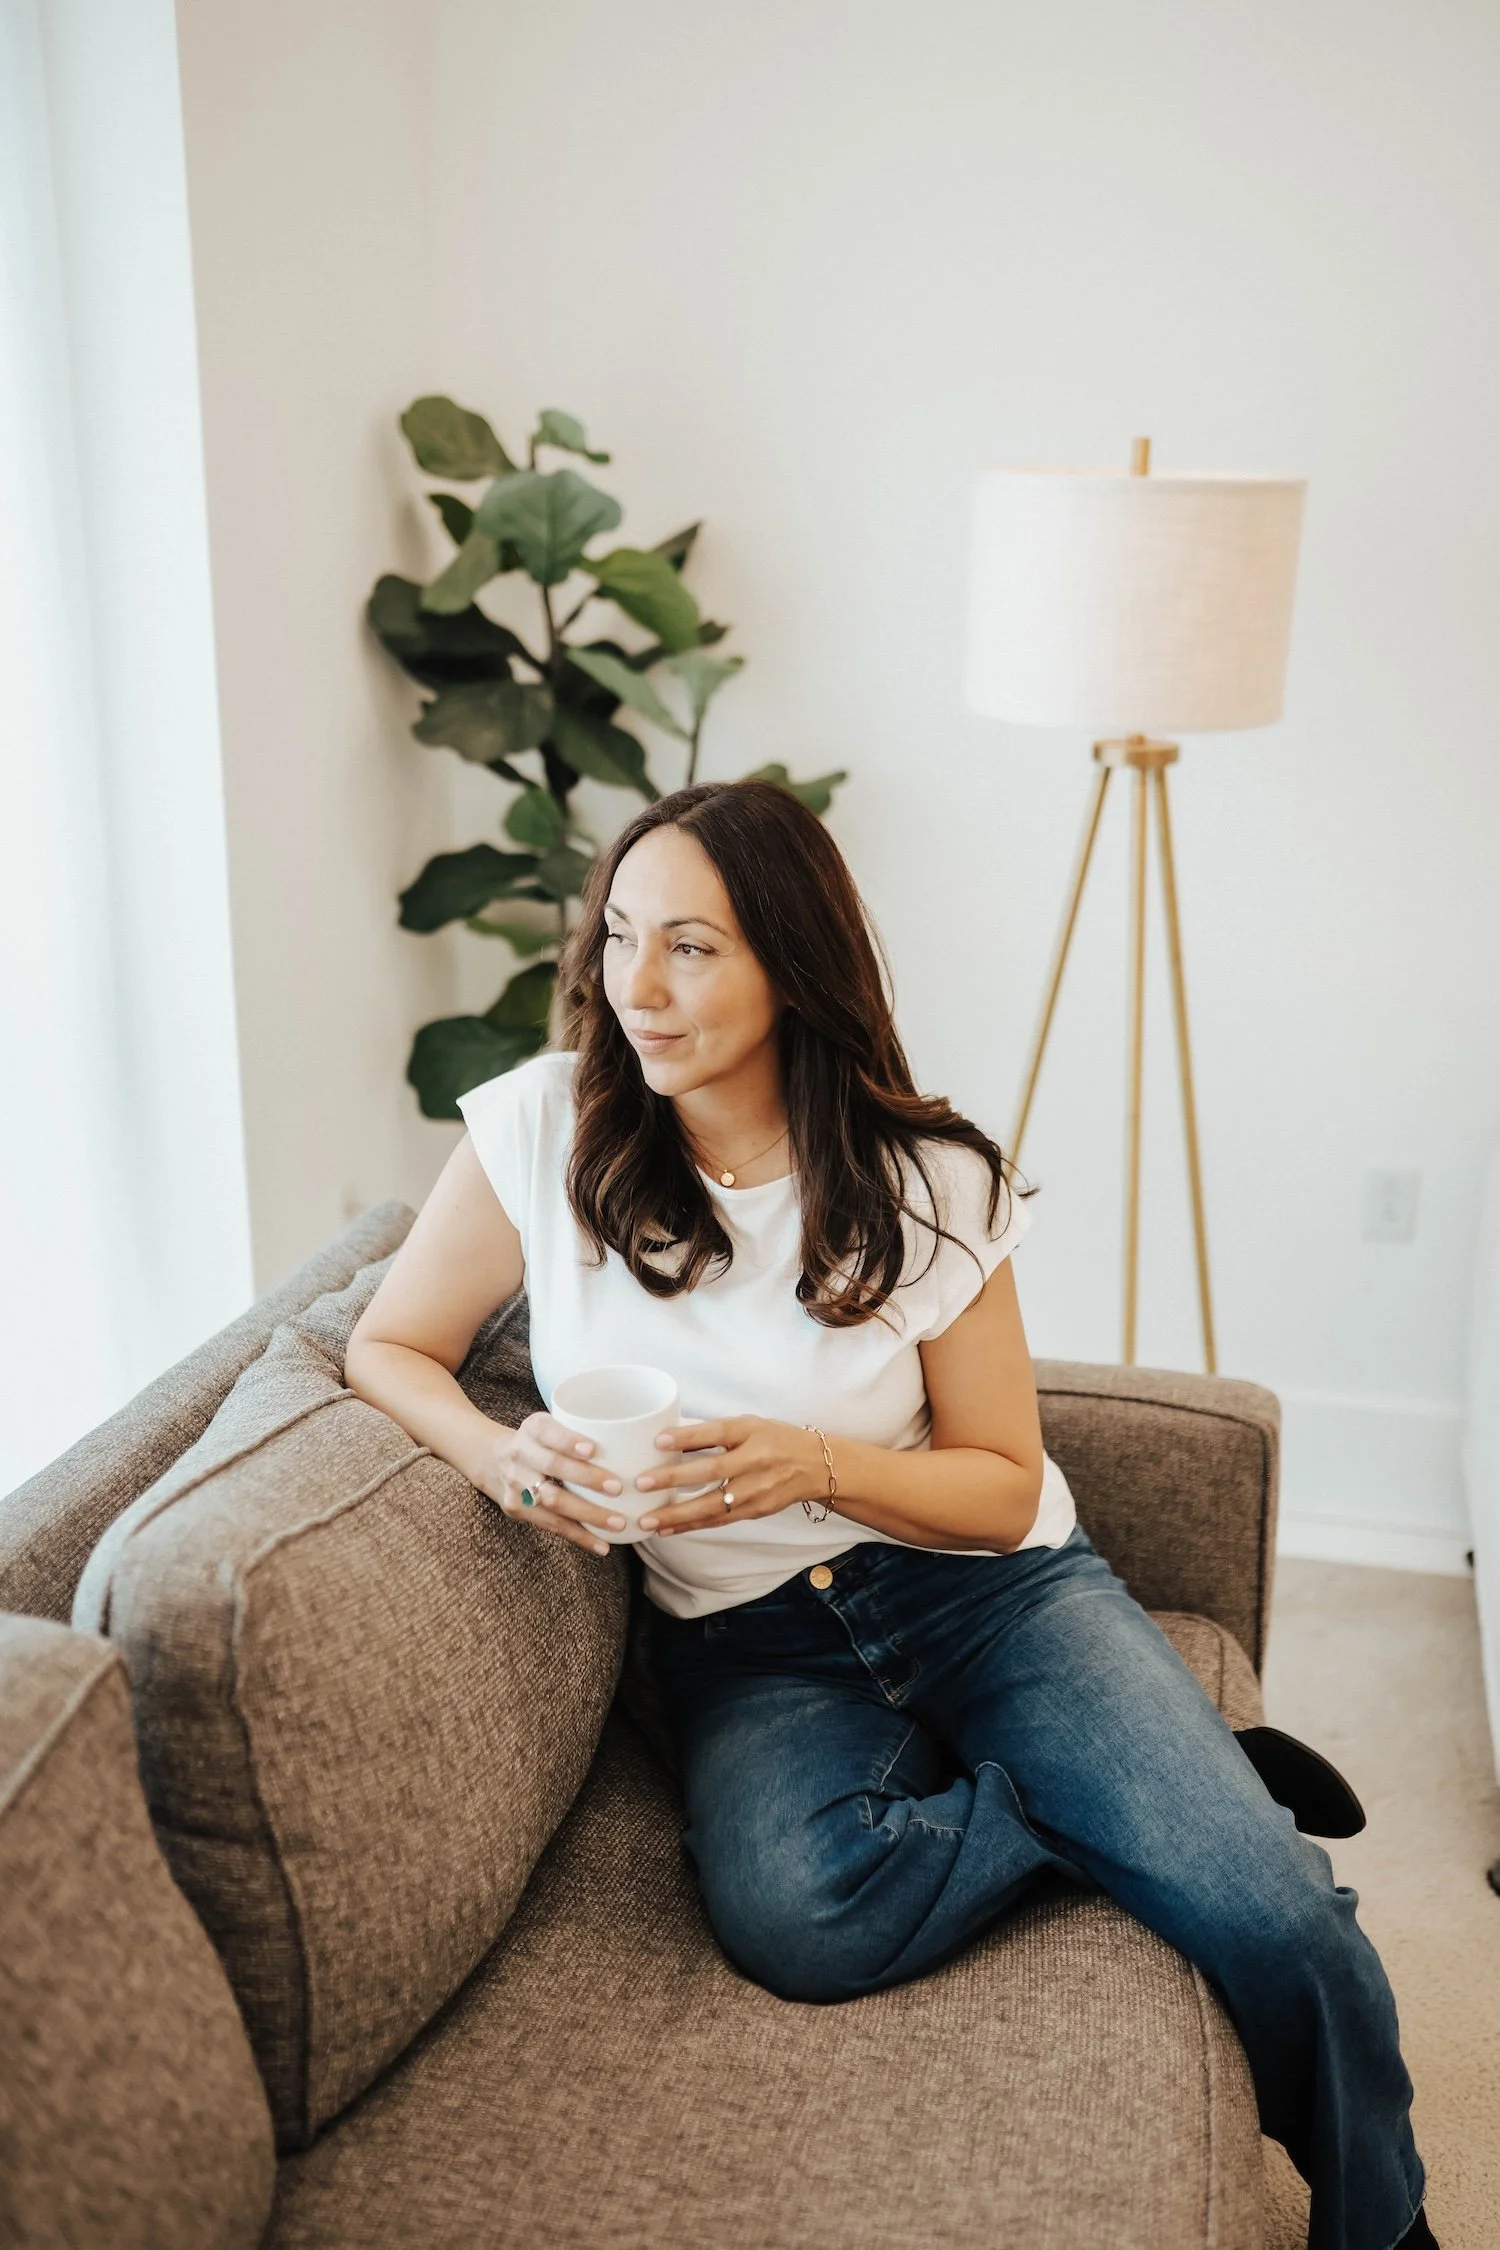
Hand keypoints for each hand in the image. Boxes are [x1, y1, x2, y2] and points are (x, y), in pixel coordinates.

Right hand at [484, 1412, 627, 1557]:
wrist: (490, 1460)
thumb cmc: (538, 1442)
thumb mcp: (549, 1426)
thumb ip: (579, 1431)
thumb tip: (635, 1447)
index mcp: (533, 1429)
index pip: (549, 1432)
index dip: (568, 1441)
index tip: (592, 1449)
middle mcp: (520, 1453)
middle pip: (552, 1466)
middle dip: (586, 1478)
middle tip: (618, 1488)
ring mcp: (516, 1484)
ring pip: (553, 1502)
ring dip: (588, 1514)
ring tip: (617, 1523)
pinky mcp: (517, 1509)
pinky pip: (551, 1525)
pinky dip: (579, 1536)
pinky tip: (602, 1545)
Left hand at [635, 1417, 827, 1534]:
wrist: (816, 1467)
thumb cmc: (776, 1440)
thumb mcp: (749, 1425)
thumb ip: (716, 1432)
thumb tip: (671, 1439)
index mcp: (751, 1432)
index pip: (717, 1432)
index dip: (688, 1437)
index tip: (659, 1440)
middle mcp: (755, 1461)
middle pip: (711, 1471)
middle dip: (674, 1479)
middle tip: (641, 1484)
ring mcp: (756, 1490)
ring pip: (712, 1505)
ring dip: (678, 1515)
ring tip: (648, 1520)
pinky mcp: (755, 1511)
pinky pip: (719, 1520)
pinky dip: (692, 1525)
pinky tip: (668, 1530)